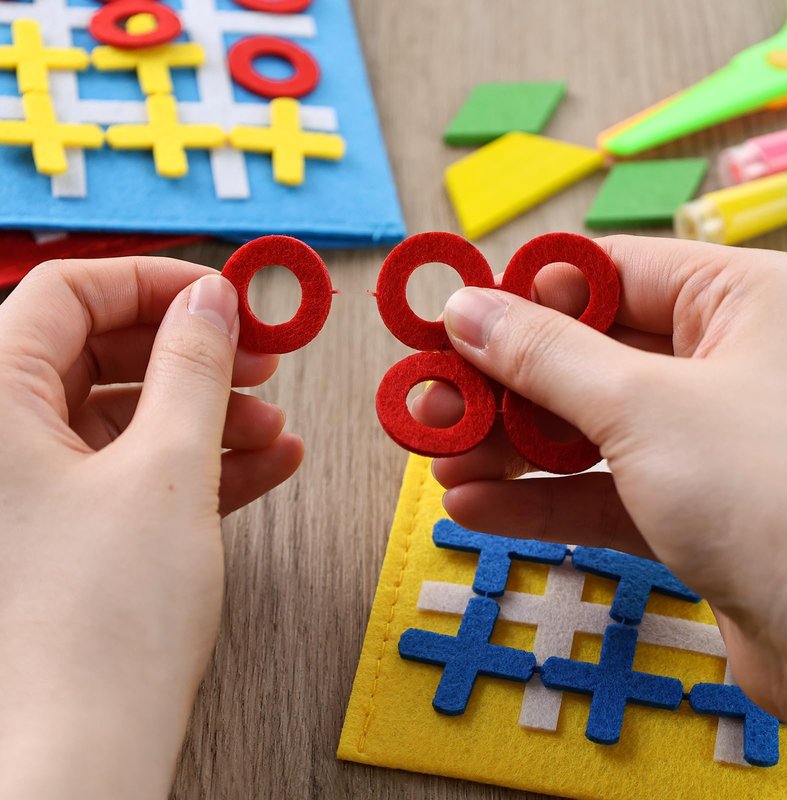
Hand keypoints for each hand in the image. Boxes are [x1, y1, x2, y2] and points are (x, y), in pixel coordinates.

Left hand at [0, 257, 302, 798]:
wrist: (81, 759)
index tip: (223, 297)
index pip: (66, 294)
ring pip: (122, 417)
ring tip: (275, 428)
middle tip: (260, 360)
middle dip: (191, 355)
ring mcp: (28, 489)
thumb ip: (193, 368)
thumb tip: (212, 300)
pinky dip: (195, 462)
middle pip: (98, 353)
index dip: (153, 282)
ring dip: (207, 414)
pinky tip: (263, 464)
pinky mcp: (64, 529)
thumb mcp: (166, 469)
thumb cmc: (104, 623)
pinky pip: (130, 470)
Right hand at [414, 235, 786, 725]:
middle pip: (584, 356)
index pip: (605, 274)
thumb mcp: (642, 408)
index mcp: (739, 301)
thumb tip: (465, 308)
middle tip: (428, 405)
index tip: (450, 325)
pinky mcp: (692, 511)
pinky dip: (539, 499)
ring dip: (508, 449)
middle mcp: (726, 363)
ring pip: (586, 430)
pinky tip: (475, 508)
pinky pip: (602, 491)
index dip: (521, 298)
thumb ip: (546, 355)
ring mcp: (706, 441)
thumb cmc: (773, 496)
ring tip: (439, 462)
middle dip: (501, 387)